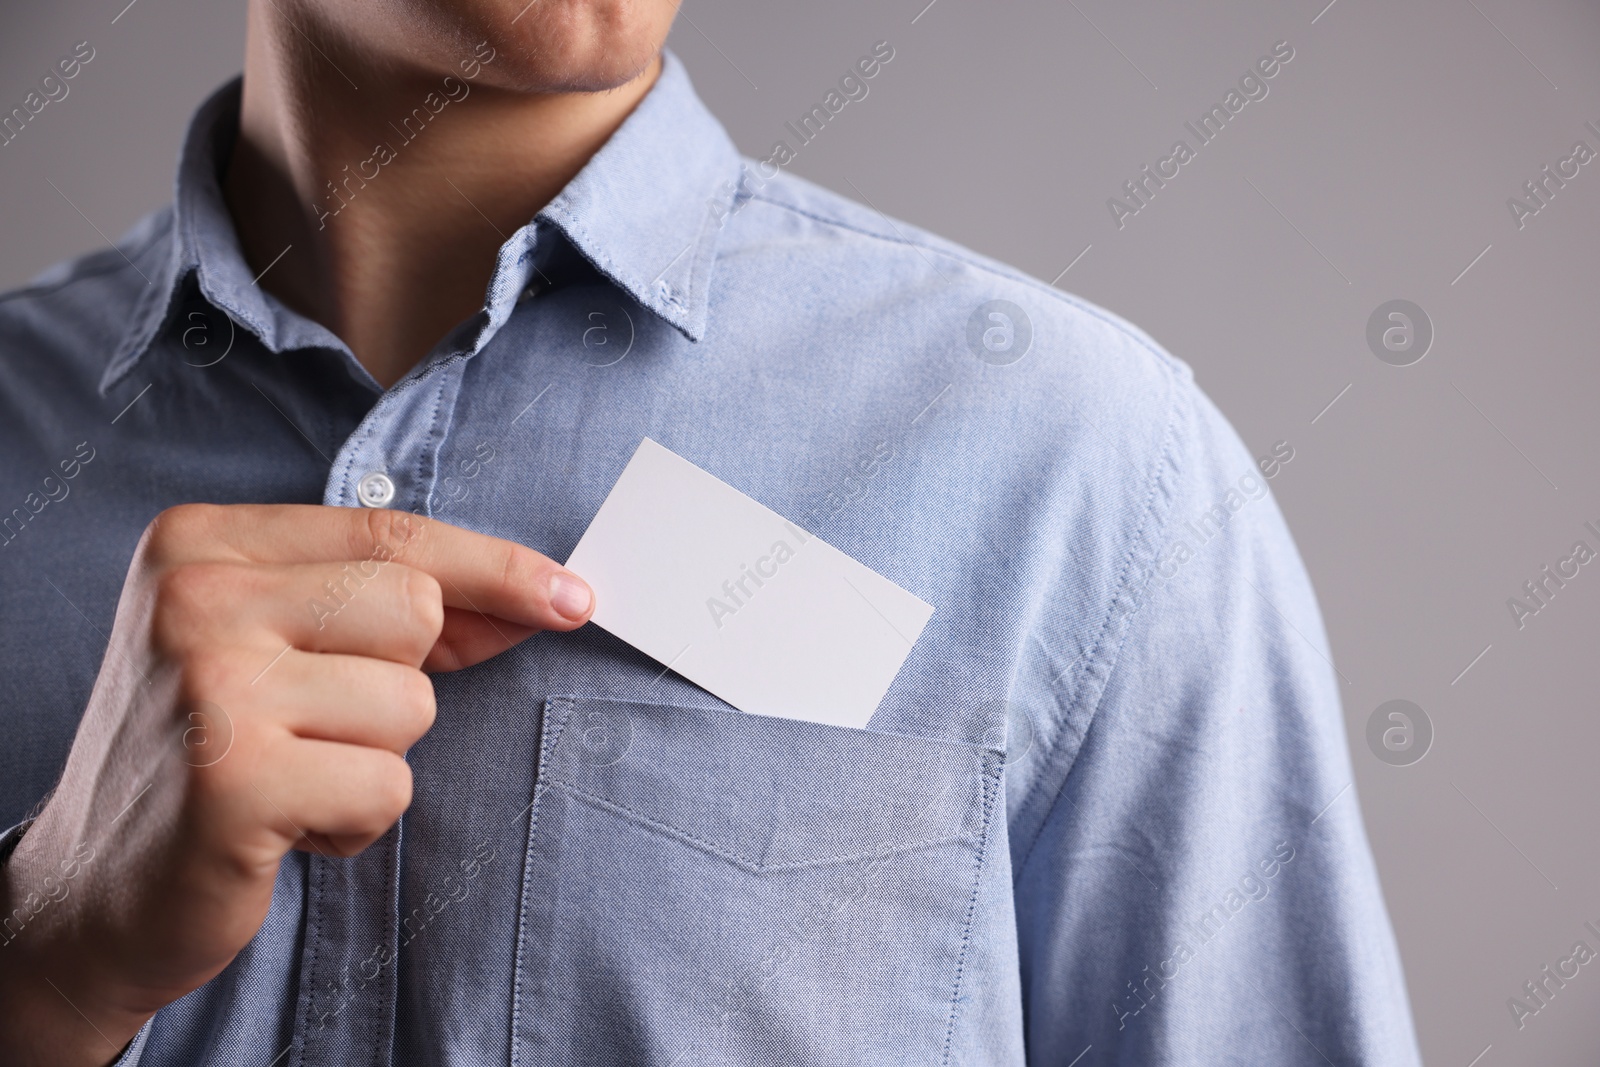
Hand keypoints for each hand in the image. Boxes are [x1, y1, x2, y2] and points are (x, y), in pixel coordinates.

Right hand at [0, 504, 591, 1065]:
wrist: (96, 890)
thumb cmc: (213, 753)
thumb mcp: (280, 647)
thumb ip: (394, 611)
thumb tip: (548, 597)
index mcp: (200, 542)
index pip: (390, 533)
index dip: (495, 567)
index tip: (571, 596)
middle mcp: (194, 596)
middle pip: (414, 609)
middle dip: (397, 683)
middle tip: (312, 726)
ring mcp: (208, 685)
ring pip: (410, 704)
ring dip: (371, 760)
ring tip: (289, 778)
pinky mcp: (233, 782)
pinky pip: (387, 786)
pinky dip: (356, 822)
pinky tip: (283, 827)